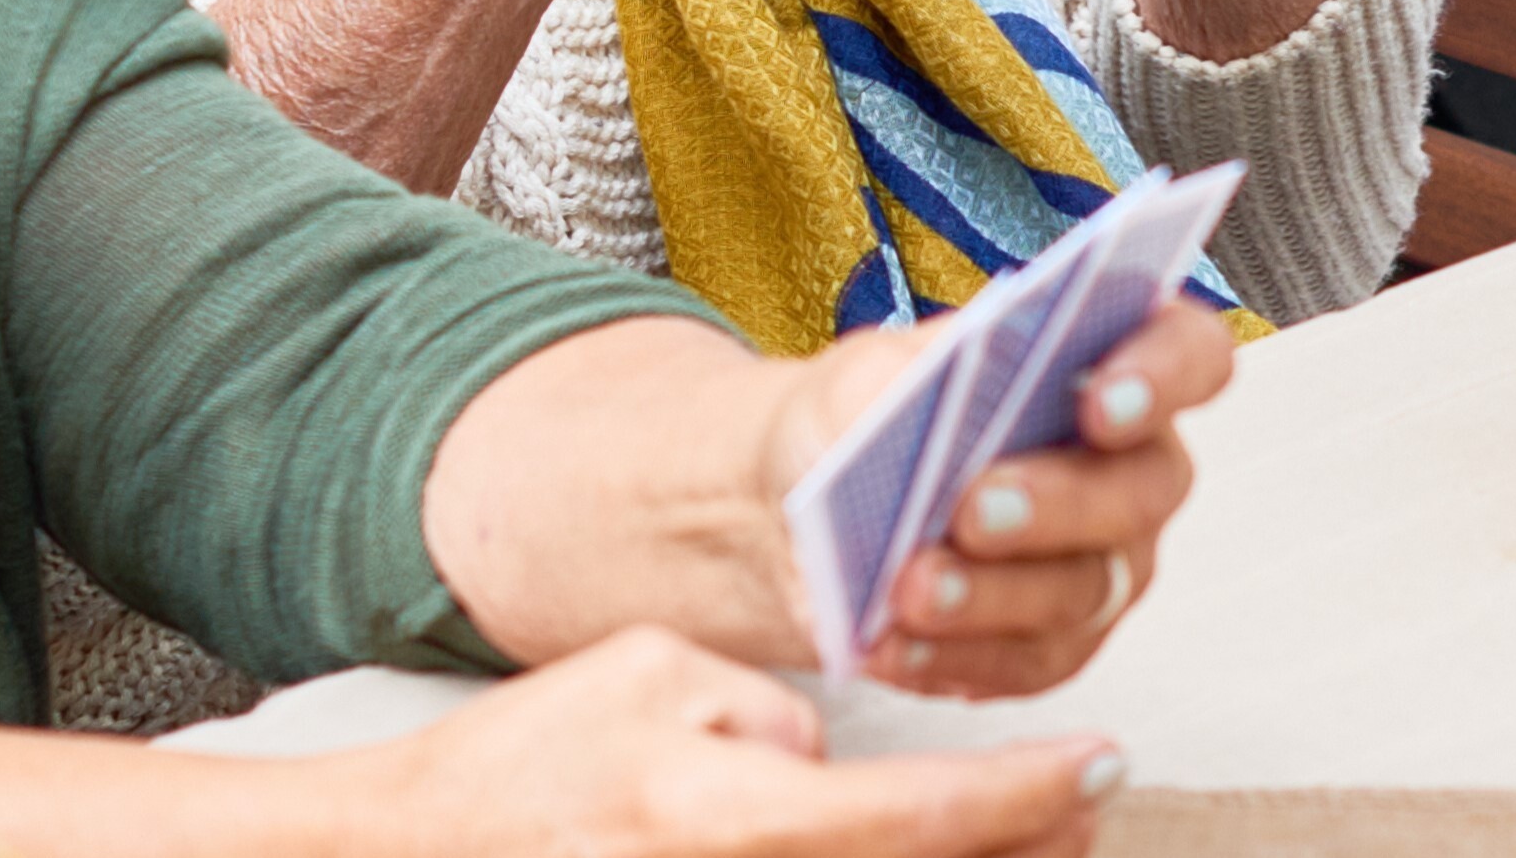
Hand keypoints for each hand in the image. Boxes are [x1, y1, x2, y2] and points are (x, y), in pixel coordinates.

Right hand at [334, 626, 1121, 857]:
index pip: (915, 814)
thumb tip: (827, 760)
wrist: (412, 855)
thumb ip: (761, 715)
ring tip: (1044, 837)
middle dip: (1031, 849)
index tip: (1103, 761)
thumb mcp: (650, 675)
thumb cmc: (524, 762)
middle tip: (1088, 801)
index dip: (1027, 795)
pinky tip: (944, 854)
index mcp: (720, 814)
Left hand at [772, 291, 1239, 700]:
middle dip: (1060, 502)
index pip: (1190, 356)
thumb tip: (923, 394)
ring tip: (911, 589)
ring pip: (1084, 587)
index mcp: (1107, 364)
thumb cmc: (857, 422)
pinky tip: (893, 643)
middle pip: (1143, 488)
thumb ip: (898, 374)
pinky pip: (1026, 662)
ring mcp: (1102, 564)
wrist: (801, 513)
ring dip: (992, 592)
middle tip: (975, 508)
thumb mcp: (861, 374)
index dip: (1166, 375)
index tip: (1101, 404)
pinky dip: (955, 654)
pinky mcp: (1053, 645)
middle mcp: (1128, 467)